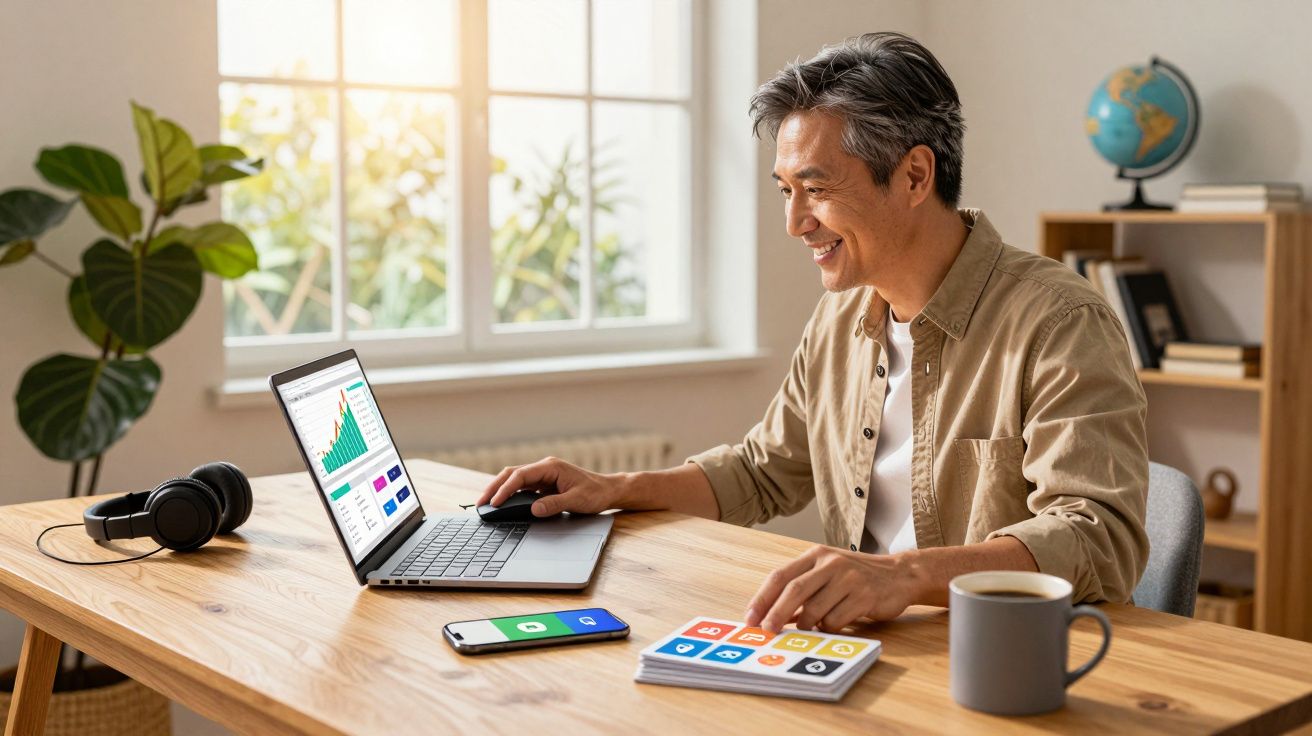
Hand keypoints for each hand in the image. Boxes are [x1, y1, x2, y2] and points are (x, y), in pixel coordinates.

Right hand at [476, 457, 621, 517]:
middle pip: (512, 474)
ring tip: (486, 504)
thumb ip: (555, 504)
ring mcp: (543, 476)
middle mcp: (544, 468)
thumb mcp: (577, 501)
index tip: (495, 502)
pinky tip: (502, 504)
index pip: (521, 476)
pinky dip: (510, 494)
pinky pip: (522, 488)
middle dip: (495, 487)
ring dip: (500, 490)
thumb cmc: (595, 494)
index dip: (506, 489)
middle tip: (481, 503)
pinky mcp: (544, 484)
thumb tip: (534, 510)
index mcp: (550, 467)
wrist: (608, 491)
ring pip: (515, 480)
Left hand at [744, 545, 922, 632]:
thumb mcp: (827, 575)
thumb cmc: (856, 577)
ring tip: (811, 627)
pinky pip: (836, 621)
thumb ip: (802, 592)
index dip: (762, 598)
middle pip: (794, 591)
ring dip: (807, 626)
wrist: (899, 574)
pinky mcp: (865, 596)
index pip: (780, 576)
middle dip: (775, 614)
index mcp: (816, 555)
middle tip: (766, 632)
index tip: (750, 618)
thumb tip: (772, 617)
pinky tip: (836, 623)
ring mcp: (849, 578)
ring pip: (814, 610)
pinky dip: (829, 629)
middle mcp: (831, 563)